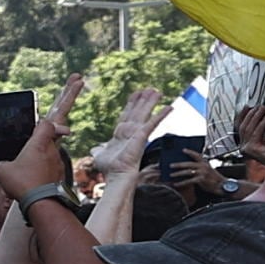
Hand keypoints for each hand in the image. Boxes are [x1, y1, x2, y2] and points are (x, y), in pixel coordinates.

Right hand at [6, 82, 79, 199]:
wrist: (41, 204)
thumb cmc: (22, 184)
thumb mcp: (2, 169)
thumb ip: (2, 162)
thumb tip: (3, 165)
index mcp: (39, 141)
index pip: (47, 118)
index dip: (55, 106)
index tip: (69, 88)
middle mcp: (52, 147)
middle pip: (60, 118)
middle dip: (69, 96)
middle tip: (78, 80)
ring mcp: (56, 160)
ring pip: (49, 148)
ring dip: (40, 152)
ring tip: (29, 164)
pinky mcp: (57, 173)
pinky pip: (46, 165)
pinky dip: (38, 168)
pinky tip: (29, 179)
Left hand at [85, 88, 163, 219]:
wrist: (116, 175)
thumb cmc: (109, 168)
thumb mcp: (99, 155)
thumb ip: (98, 149)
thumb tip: (95, 148)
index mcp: (121, 134)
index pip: (127, 115)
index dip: (131, 104)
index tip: (136, 94)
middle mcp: (130, 132)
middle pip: (137, 111)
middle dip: (143, 99)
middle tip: (149, 88)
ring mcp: (137, 133)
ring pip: (145, 113)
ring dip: (151, 101)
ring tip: (157, 91)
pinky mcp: (142, 135)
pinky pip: (153, 122)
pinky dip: (162, 114)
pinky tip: (170, 107)